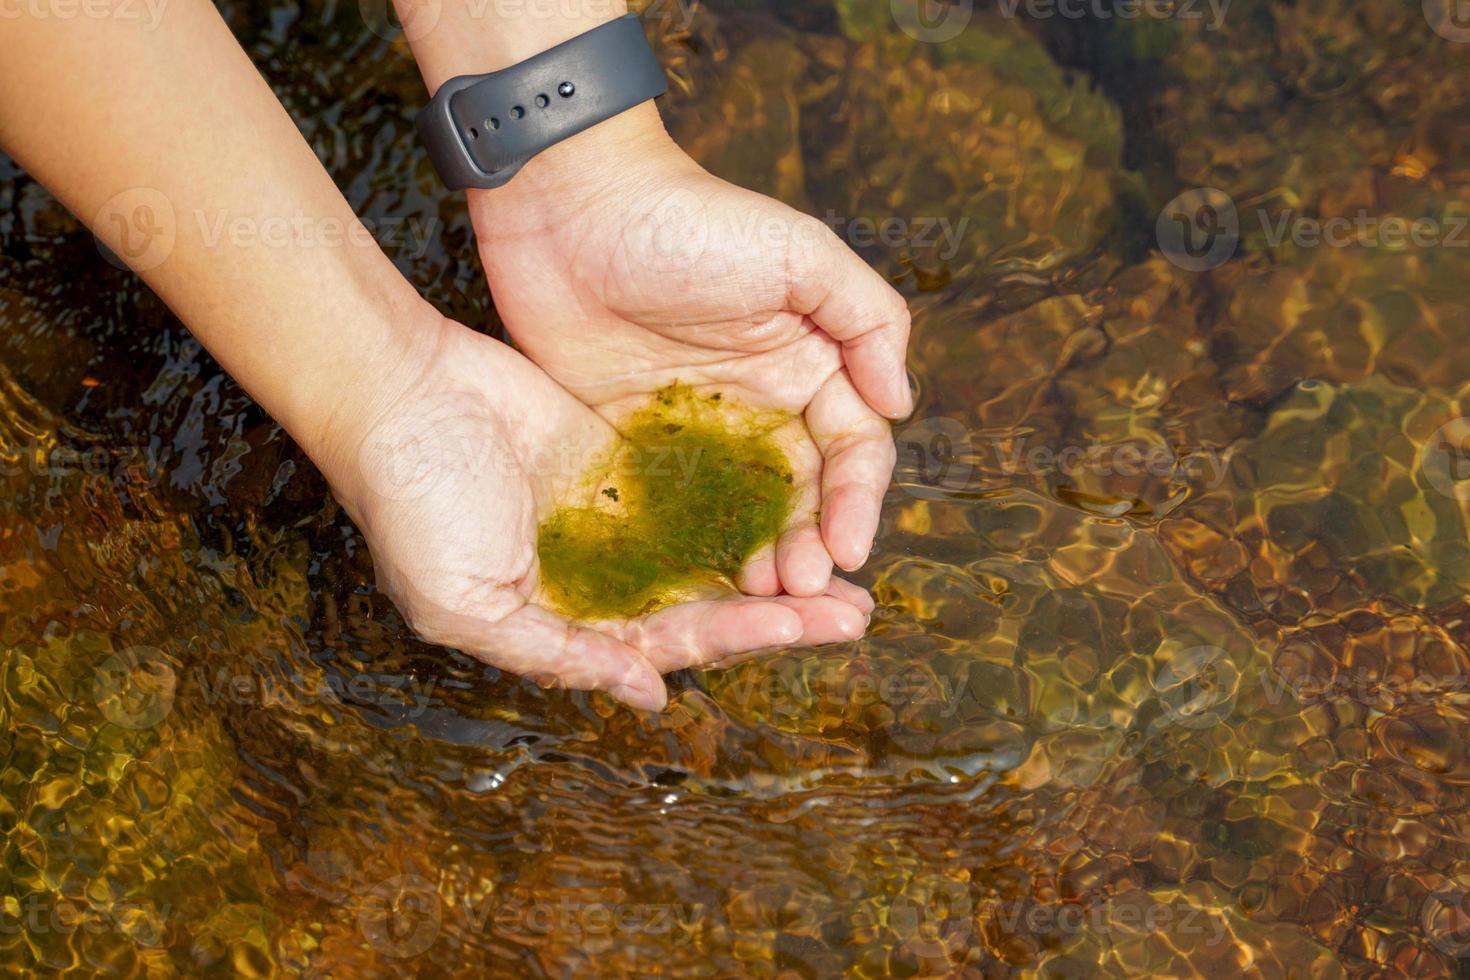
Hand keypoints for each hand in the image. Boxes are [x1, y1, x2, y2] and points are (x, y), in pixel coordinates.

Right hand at [321, 313, 874, 711]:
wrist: (397, 389)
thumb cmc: (412, 502)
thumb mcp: (466, 604)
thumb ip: (556, 655)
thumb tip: (648, 697)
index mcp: (567, 623)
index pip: (672, 642)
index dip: (743, 636)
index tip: (811, 625)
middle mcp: (598, 580)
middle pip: (706, 604)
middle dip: (781, 613)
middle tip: (858, 613)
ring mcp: (613, 521)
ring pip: (709, 551)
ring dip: (772, 562)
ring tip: (846, 567)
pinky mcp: (620, 462)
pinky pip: (690, 491)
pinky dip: (738, 503)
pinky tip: (793, 503)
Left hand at [470, 108, 911, 598]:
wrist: (570, 206)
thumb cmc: (692, 220)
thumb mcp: (801, 253)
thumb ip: (868, 321)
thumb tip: (900, 404)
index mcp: (808, 362)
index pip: (852, 447)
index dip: (856, 500)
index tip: (847, 548)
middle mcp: (760, 403)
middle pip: (801, 493)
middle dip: (809, 543)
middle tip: (797, 587)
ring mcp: (697, 428)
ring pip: (742, 512)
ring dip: (757, 554)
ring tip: (755, 592)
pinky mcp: (634, 441)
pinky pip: (674, 506)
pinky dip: (691, 544)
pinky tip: (696, 577)